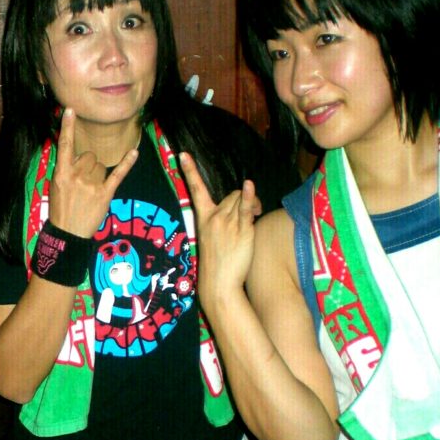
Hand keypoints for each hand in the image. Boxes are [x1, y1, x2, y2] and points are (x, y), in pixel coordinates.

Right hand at [48, 108, 137, 237]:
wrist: (68, 234)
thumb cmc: (61, 209)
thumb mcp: (55, 187)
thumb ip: (65, 170)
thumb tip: (76, 157)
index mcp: (61, 173)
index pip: (64, 145)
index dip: (67, 127)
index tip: (70, 110)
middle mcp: (76, 175)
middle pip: (89, 156)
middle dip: (88, 165)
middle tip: (84, 182)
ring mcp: (91, 184)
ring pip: (101, 166)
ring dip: (98, 174)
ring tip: (91, 191)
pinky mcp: (105, 193)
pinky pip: (118, 173)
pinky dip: (127, 163)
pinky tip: (134, 153)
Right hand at [180, 152, 259, 297]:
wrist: (219, 284)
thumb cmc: (217, 262)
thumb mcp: (211, 237)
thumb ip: (220, 220)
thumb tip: (236, 207)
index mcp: (203, 218)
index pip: (196, 189)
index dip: (190, 171)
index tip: (182, 155)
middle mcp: (214, 217)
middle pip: (231, 195)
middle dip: (241, 200)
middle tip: (252, 212)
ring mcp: (227, 223)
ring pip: (241, 200)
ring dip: (253, 203)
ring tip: (257, 216)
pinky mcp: (242, 230)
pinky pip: (247, 208)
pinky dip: (250, 197)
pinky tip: (250, 186)